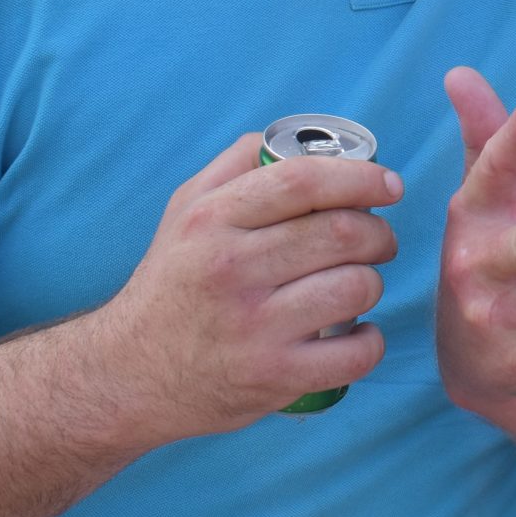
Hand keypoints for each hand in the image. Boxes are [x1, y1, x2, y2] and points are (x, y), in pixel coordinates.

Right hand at [97, 132, 401, 441]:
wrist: (127, 373)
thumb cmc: (171, 282)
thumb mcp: (184, 210)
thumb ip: (237, 165)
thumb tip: (301, 139)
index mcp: (213, 219)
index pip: (305, 181)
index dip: (361, 177)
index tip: (389, 185)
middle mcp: (232, 269)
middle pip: (343, 233)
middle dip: (379, 233)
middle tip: (379, 241)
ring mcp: (254, 327)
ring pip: (356, 288)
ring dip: (373, 283)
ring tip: (359, 285)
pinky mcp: (274, 377)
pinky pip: (355, 353)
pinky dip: (371, 341)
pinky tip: (358, 333)